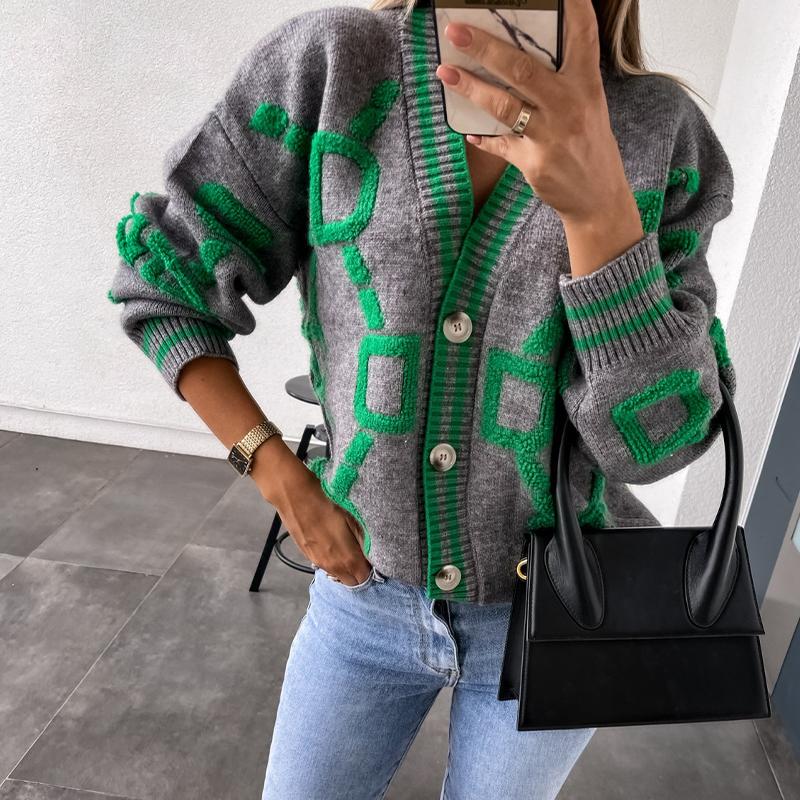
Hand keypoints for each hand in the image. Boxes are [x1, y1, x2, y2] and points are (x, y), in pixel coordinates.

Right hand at [250, 448, 371, 585]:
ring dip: (345, 567)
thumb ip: (364, 541)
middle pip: (351, 581)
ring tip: (348, 547)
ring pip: (337, 574)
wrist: (294, 495)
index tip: (375, 558)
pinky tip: (333, 543)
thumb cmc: (327, 503)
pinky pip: (325, 566)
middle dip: (360, 572)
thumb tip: (372, 555)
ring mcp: (317, 561)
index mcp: (347, 559)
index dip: (372, 570)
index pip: (365, 578)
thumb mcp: (352, 518)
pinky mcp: (307, 554)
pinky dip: (332, 561)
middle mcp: (332, 566)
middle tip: (364, 554)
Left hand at [434, 0, 643, 247]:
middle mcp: (570, 106)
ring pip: (504, 106)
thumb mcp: (587, 105)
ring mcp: (551, 136)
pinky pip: (500, 145)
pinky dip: (483, 136)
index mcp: (586, 85)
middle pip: (522, 70)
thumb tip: (516, 54)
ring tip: (445, 72)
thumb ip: (560, 80)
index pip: (581, 37)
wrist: (598, 196)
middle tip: (455, 31)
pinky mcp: (534, 163)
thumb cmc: (588, 143)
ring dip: (470, 88)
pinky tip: (467, 129)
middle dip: (485, 48)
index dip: (571, 8)